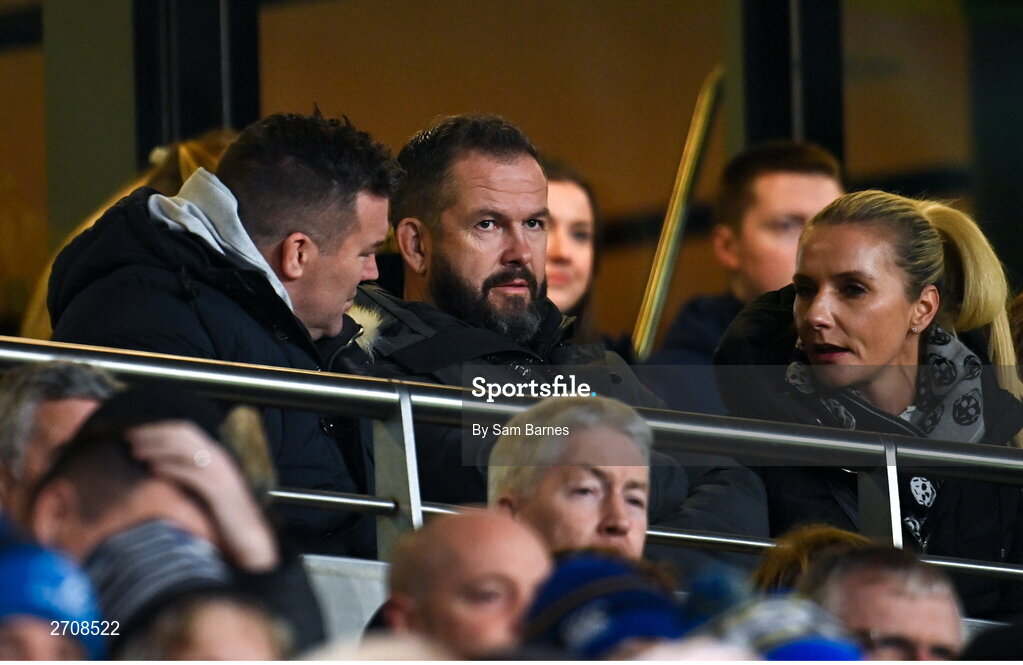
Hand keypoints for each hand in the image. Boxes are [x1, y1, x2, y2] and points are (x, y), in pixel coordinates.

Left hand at [127, 421, 278, 571]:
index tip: (134, 432)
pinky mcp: (219, 489)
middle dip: (154, 433)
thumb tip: (158, 467)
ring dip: (159, 447)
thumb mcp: (204, 489)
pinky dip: (172, 468)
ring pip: (187, 449)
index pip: (185, 431)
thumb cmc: (223, 517)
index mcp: (214, 456)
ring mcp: (220, 472)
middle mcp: (219, 458)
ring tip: (136, 452)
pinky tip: (154, 470)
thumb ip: (187, 475)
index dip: (158, 429)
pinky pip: (193, 472)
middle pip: (184, 434)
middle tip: (129, 437)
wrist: (249, 537)